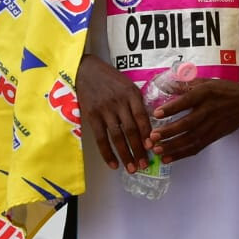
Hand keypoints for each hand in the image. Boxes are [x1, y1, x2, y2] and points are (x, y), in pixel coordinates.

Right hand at [74, 54, 150, 171]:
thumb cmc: (110, 78)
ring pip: (117, 137)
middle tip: (145, 165)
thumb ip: (136, 102)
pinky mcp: (92, 116)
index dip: (147, 134)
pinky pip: (101, 138)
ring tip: (132, 168)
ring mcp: (105, 110)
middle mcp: (120, 102)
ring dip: (125, 154)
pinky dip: (107, 153)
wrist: (85, 70)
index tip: (153, 147)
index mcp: (132, 93)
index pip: (142, 117)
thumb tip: (147, 126)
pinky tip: (113, 164)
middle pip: (131, 130)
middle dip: (139, 150)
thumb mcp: (127, 84)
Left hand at [149, 79, 238, 161]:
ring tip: (157, 150)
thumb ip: (186, 85)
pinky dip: (182, 154)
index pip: (187, 101)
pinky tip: (169, 158)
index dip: (172, 108)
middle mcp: (209, 109)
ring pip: (191, 139)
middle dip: (169, 132)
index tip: (156, 114)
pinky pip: (197, 147)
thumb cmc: (225, 90)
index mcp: (206, 93)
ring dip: (173, 146)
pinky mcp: (215, 136)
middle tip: (152, 137)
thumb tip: (165, 85)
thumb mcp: (207, 82)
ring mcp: (212, 125)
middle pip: (187, 123)